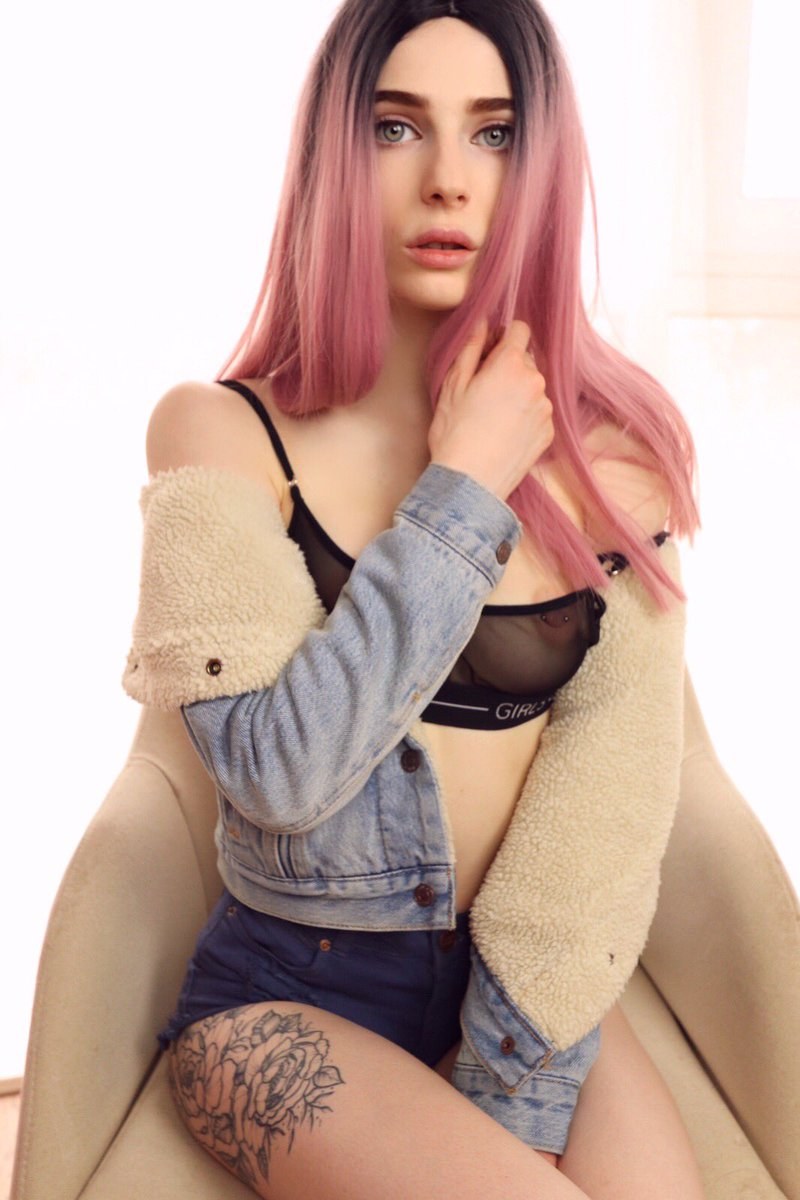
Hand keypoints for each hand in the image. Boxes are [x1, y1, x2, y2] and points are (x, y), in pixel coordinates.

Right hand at [428, 318, 553, 500]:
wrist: (470, 483)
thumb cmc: (454, 433)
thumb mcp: (453, 386)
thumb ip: (470, 349)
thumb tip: (481, 323)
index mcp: (510, 364)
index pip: (520, 329)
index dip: (502, 336)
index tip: (489, 352)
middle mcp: (535, 381)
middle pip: (526, 360)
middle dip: (508, 368)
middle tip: (483, 392)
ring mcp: (545, 408)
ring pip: (533, 388)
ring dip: (518, 393)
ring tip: (493, 418)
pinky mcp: (549, 432)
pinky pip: (538, 413)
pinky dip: (525, 417)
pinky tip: (504, 434)